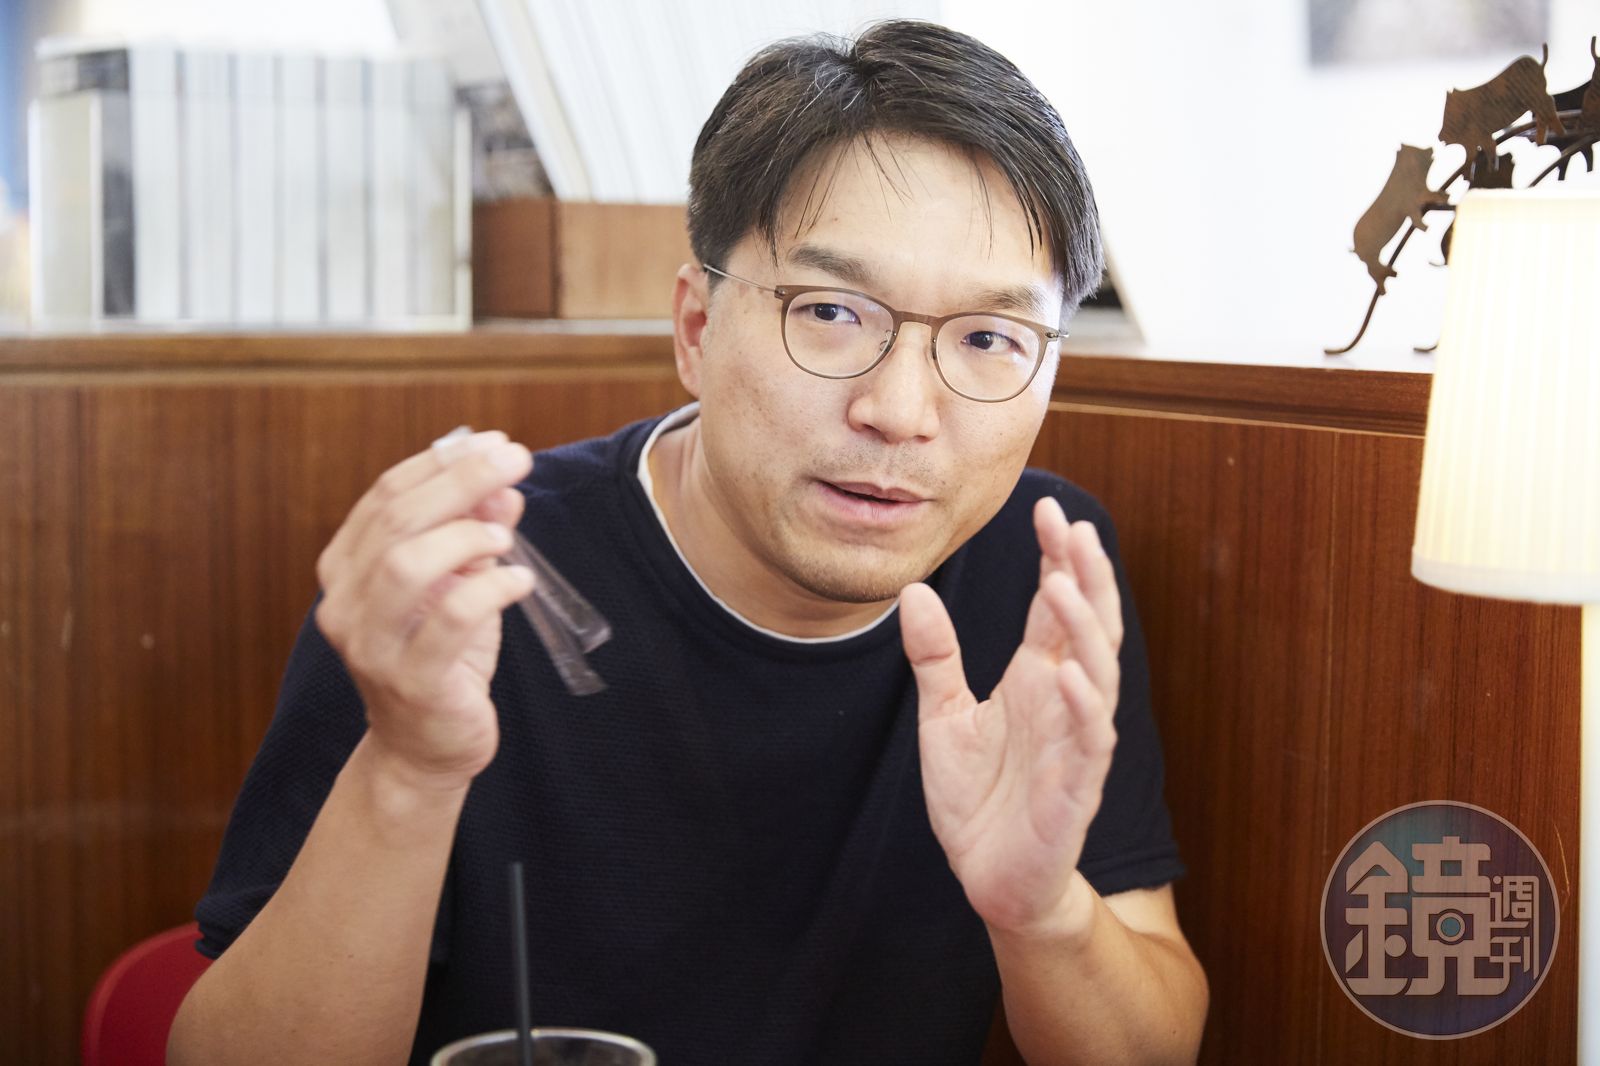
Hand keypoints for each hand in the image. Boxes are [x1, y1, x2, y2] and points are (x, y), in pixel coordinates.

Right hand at [313, 431, 535, 791]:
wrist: (426, 748)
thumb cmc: (442, 657)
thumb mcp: (460, 584)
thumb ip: (475, 533)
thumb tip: (503, 484)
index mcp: (347, 569)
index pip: (386, 496)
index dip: (441, 463)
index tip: (493, 441)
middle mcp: (345, 603)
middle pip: (397, 520)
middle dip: (462, 481)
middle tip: (516, 461)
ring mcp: (372, 645)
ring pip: (406, 565)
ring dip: (465, 535)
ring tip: (506, 536)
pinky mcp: (410, 682)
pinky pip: (450, 620)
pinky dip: (491, 589)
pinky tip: (520, 580)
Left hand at [901, 497, 1123, 936]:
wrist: (988, 876)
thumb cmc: (977, 796)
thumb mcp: (941, 716)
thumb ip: (934, 655)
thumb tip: (914, 590)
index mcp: (1037, 677)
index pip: (1055, 606)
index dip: (1057, 558)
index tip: (1047, 509)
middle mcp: (1065, 700)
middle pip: (1089, 625)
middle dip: (1085, 575)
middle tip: (1073, 526)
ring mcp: (1075, 742)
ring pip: (1097, 674)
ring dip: (1084, 630)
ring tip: (1062, 584)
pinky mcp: (1076, 789)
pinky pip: (1090, 743)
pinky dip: (1084, 709)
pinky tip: (1070, 677)